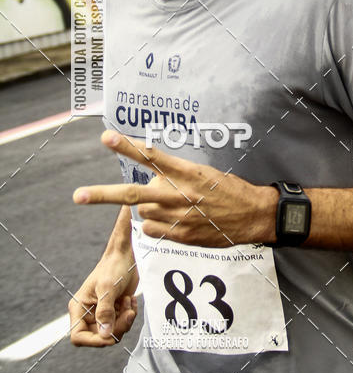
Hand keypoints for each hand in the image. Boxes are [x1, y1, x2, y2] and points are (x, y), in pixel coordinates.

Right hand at [68, 252, 137, 346]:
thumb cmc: (113, 267)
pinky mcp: (114, 312)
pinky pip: (122, 325)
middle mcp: (88, 314)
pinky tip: (130, 300)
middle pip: (100, 337)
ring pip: (113, 333)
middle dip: (116, 328)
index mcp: (79, 308)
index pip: (78, 337)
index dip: (93, 341)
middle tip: (128, 313)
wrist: (125, 256)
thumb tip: (105, 335)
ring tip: (128, 302)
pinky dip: (129, 315)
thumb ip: (105, 312)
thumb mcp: (108, 288)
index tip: (110, 335)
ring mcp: (101, 314)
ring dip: (125, 320)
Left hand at [73, 131, 277, 247]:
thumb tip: (149, 180)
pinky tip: (174, 219)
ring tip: (170, 205)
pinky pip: (152, 230)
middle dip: (102, 195)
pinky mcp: (181, 236)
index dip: (127, 147)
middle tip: (78, 195)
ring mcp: (179, 217)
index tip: (106, 137)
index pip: (151, 157)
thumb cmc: (229, 189)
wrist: (254, 215)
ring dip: (148, 208)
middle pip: (132, 195)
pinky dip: (156, 224)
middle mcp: (179, 194)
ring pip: (143, 213)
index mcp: (187, 172)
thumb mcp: (204, 173)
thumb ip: (175, 175)